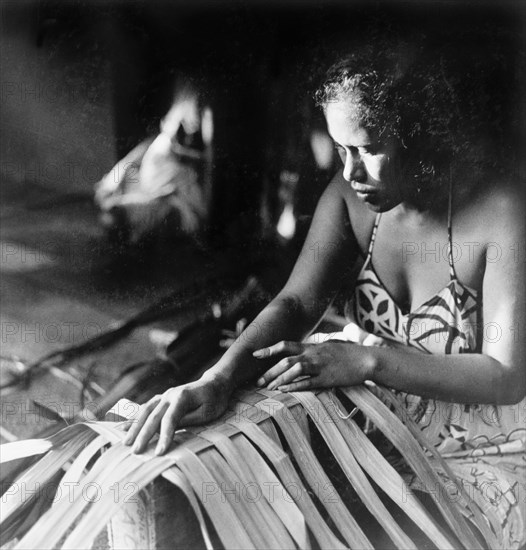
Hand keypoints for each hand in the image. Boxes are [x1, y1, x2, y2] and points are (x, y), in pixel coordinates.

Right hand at [123, 373, 232, 454]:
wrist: (214, 384)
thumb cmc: (214, 400)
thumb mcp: (207, 413)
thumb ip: (188, 420)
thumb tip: (170, 431)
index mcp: (182, 397)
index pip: (170, 419)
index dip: (164, 436)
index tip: (159, 453)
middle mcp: (169, 394)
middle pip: (153, 415)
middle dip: (143, 434)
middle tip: (135, 451)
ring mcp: (164, 395)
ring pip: (145, 411)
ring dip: (134, 427)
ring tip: (125, 442)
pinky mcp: (162, 399)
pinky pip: (145, 408)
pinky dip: (134, 418)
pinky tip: (124, 428)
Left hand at [253, 340, 373, 391]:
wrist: (365, 359)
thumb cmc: (346, 354)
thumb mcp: (326, 347)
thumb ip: (313, 350)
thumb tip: (300, 353)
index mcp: (311, 347)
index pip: (285, 345)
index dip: (269, 349)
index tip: (255, 354)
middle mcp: (312, 354)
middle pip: (286, 360)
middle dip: (269, 371)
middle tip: (258, 381)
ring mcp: (320, 366)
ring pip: (294, 369)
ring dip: (279, 378)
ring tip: (268, 388)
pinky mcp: (327, 378)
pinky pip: (308, 382)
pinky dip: (294, 385)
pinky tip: (284, 390)